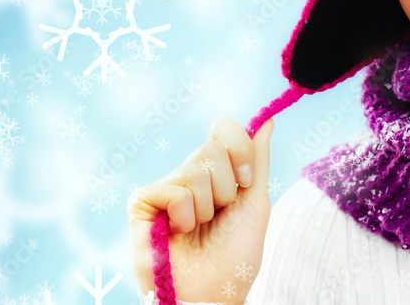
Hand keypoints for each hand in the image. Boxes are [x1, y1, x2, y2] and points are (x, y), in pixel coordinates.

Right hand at [128, 117, 273, 303]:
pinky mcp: (142, 203)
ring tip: (197, 229)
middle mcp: (188, 174)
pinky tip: (178, 233)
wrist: (215, 292)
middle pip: (212, 149)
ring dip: (207, 207)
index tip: (246, 181)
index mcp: (215, 170)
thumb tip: (267, 122)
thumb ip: (258, 162)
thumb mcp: (255, 203)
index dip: (239, 149)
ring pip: (195, 170)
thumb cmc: (234, 254)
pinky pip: (173, 190)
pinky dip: (185, 215)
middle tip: (219, 215)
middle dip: (226, 188)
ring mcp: (164, 187)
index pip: (223, 129)